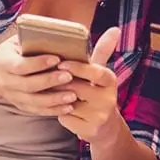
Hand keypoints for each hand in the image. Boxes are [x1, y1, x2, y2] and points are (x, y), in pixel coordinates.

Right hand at [0, 35, 79, 116]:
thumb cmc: (11, 52)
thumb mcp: (15, 42)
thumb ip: (30, 39)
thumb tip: (55, 34)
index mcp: (4, 63)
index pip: (21, 65)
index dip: (38, 63)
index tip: (57, 58)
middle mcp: (6, 82)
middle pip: (28, 85)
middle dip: (49, 81)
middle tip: (69, 76)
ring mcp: (13, 96)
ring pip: (34, 101)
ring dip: (54, 100)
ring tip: (73, 95)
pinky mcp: (21, 105)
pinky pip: (37, 110)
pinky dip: (53, 110)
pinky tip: (69, 107)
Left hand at [55, 27, 123, 144]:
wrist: (105, 127)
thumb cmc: (97, 93)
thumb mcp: (101, 73)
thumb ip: (103, 51)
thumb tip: (115, 29)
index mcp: (110, 81)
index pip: (96, 71)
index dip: (78, 67)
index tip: (61, 62)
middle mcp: (109, 99)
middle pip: (78, 87)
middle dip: (60, 82)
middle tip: (45, 76)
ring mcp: (100, 116)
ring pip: (69, 103)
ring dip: (56, 97)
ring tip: (47, 90)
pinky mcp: (90, 130)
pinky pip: (66, 118)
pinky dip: (59, 113)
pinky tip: (58, 108)